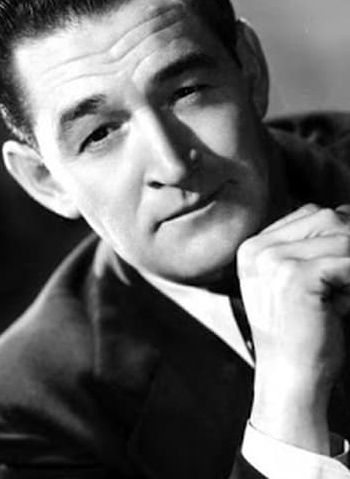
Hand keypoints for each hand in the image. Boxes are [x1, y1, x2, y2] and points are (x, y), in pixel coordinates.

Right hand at [237, 203, 349, 453]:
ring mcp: (273, 261)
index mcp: (252, 248)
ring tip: (343, 296)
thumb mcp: (291, 282)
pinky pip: (347, 261)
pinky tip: (344, 304)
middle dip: (348, 245)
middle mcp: (257, 249)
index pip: (308, 214)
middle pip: (324, 217)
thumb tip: (347, 213)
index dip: (337, 232)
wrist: (290, 379)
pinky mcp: (295, 276)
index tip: (342, 268)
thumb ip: (308, 248)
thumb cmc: (300, 333)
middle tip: (345, 282)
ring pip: (340, 235)